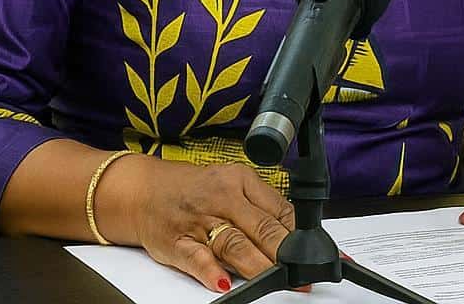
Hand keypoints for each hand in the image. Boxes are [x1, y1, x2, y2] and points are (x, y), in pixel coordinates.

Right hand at [125, 159, 295, 291]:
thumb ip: (262, 208)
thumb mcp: (232, 186)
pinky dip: (210, 271)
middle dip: (286, 253)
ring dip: (257, 264)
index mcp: (240, 181)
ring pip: (234, 243)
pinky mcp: (175, 242)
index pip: (280, 210)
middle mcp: (221, 198)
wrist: (144, 189)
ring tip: (276, 280)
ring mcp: (198, 221)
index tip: (319, 255)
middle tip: (304, 274)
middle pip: (261, 227)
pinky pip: (195, 258)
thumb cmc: (196, 191)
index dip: (302, 236)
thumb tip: (297, 236)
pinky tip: (223, 283)